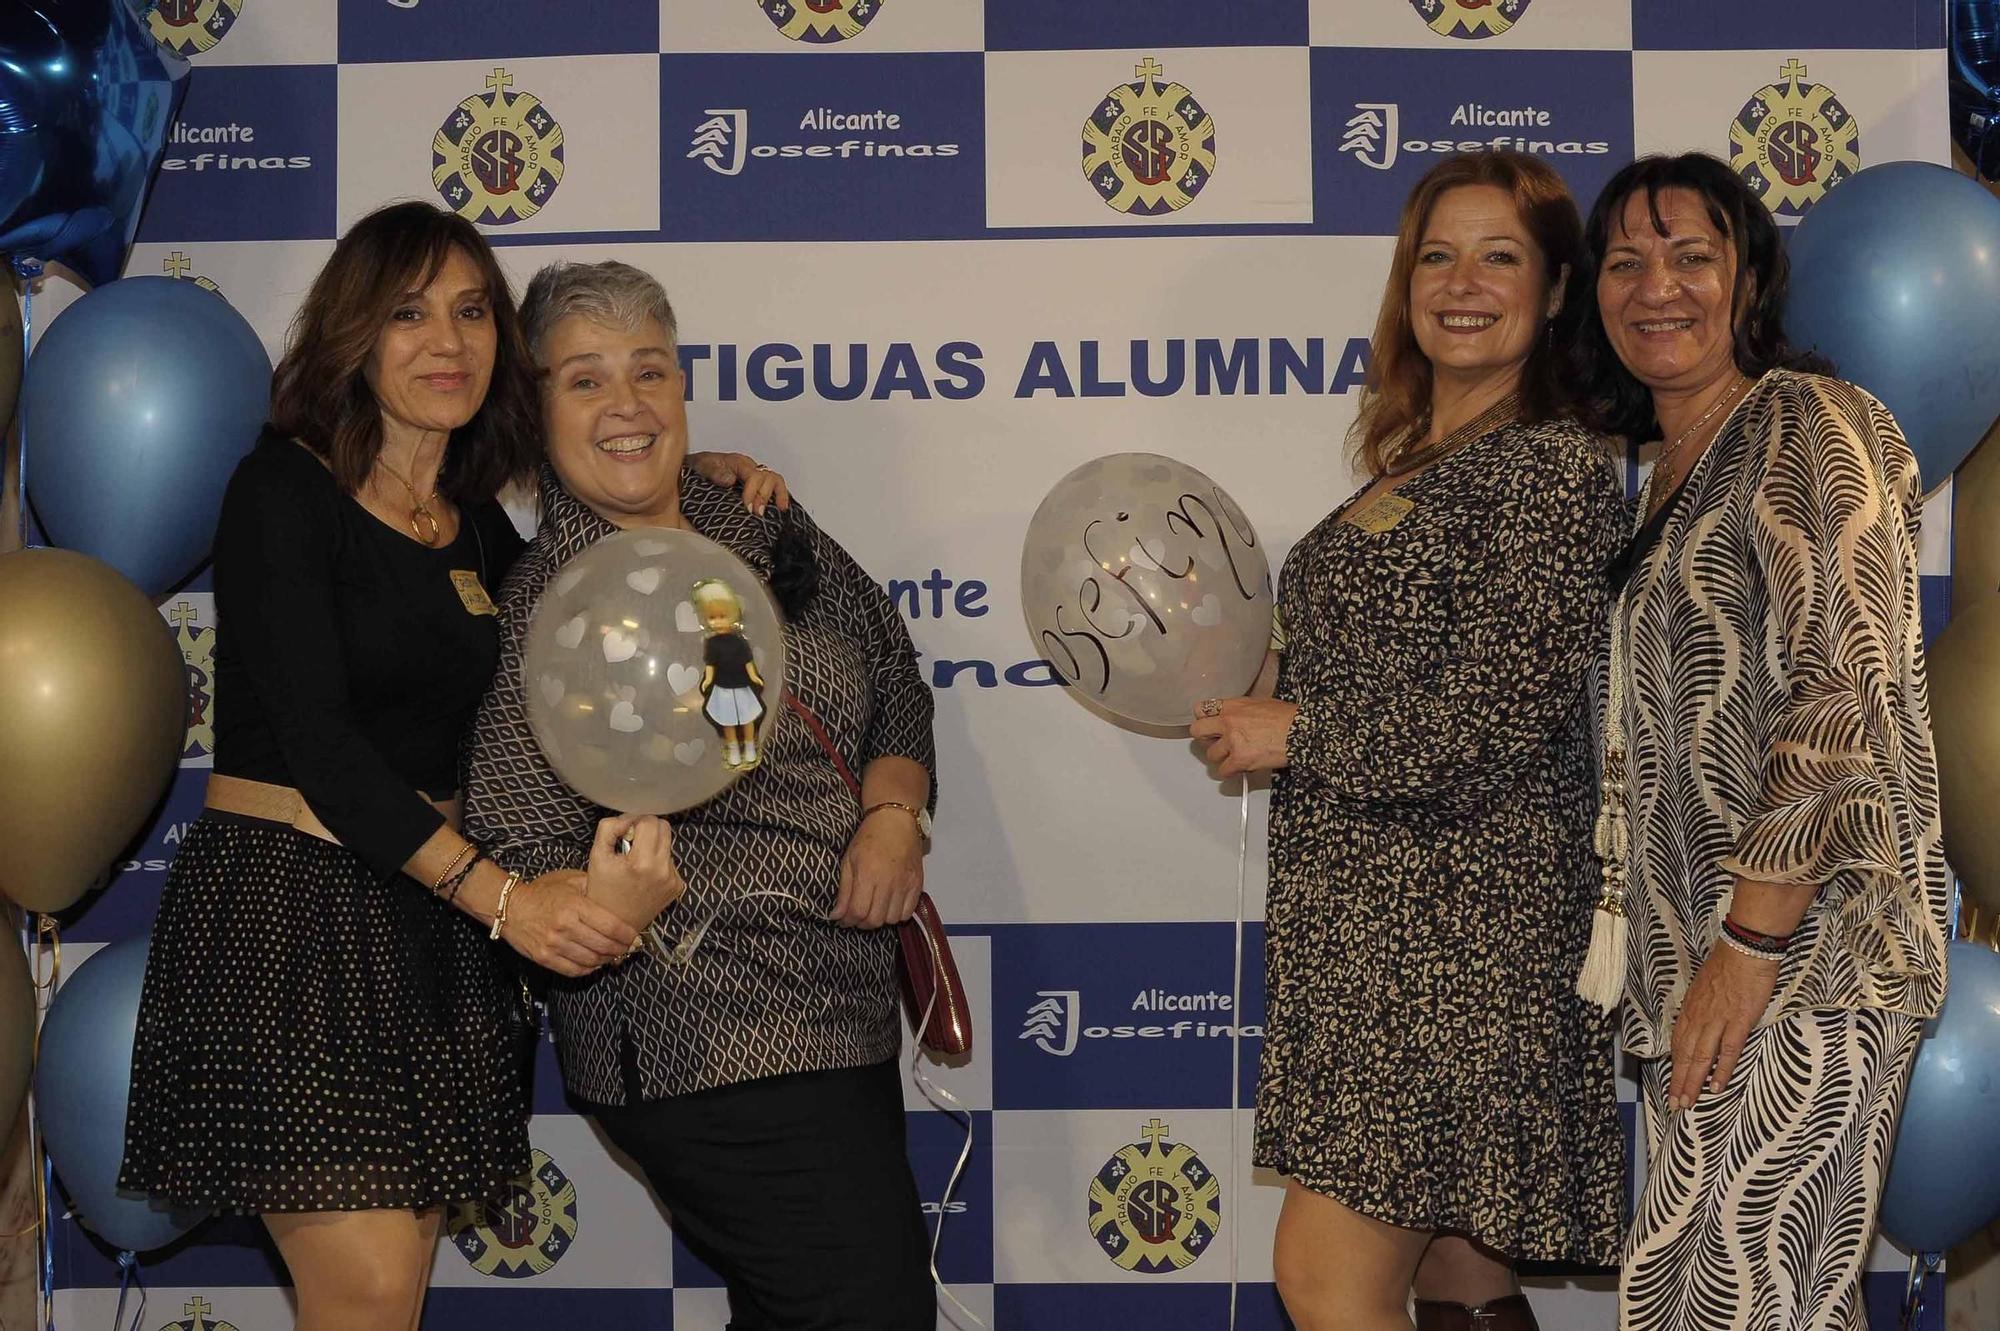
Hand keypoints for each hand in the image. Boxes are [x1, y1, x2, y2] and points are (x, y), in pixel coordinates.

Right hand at [500, 868, 637, 977]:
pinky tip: (594, 961)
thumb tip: (619, 895)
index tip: (636, 937)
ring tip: (613, 954)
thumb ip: (594, 886)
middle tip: (628, 947)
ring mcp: (553, 944)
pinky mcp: (545, 957)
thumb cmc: (543, 892)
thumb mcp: (570, 880)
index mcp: (574, 906)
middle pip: (604, 946)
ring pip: (592, 960)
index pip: (611, 926)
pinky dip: (589, 968)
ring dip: (607, 960)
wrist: (509, 907)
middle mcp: (564, 927)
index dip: (628, 935)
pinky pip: (574, 970)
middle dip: (621, 949)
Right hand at [585, 814, 684, 933]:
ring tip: (635, 864)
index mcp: (642, 862)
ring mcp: (673, 879)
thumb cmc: (602, 890)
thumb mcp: (597, 855)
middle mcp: (663, 871)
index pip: (650, 822)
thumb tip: (629, 818)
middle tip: (630, 845)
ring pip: (667, 843)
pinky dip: (658, 862)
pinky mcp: (678, 886)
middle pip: (664, 828)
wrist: (615, 924)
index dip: (635, 822)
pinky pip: (670, 861)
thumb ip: (610, 828)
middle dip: (647, 830)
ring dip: (652, 846)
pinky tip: (644, 876)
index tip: (624, 834)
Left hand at [686, 450, 790, 515]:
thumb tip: (730, 479)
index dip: (752, 491)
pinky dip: (781, 495)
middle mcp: (749, 468)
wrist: (691, 472)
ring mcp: (754, 477)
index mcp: (738, 463)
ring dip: (777, 495)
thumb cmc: (698, 468)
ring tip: (776, 509)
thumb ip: (714, 472)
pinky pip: (774, 487)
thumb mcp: (701, 466)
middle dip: (764, 496)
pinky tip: (781, 507)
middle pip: (767, 477)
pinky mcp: (755, 486)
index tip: (747, 506)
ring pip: (775, 480)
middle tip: (756, 512)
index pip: (753, 475)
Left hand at [832, 809, 923, 927]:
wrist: (896, 821)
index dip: (847, 920)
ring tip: (873, 909)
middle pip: (874, 920)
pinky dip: (896, 915)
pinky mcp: (917, 884)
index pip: (857, 912)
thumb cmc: (868, 838)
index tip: (842, 919)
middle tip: (857, 915)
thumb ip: (844, 890)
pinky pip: (907, 912)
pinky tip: (889, 905)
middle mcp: (888, 882)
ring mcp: (905, 884)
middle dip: (861, 923)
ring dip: (879, 919)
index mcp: (867, 875)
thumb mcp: (848, 860)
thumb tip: (836, 915)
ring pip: (891, 919)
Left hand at [1189, 697, 1296, 776]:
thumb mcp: (1260, 703)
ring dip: (1222, 757)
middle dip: (1205, 738)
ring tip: (1235, 756)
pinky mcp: (1239, 760)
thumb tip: (1233, 716)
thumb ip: (1240, 709)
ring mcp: (1232, 742)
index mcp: (1232, 706)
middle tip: (1216, 742)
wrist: (1301, 731)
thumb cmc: (1288, 717)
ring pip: (1211, 754)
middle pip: (1197, 731)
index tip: (1209, 725)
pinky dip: (1230, 772)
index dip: (1204, 719)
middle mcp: (1228, 722)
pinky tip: (1239, 768)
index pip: (1200, 709)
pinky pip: (1222, 771)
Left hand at [1667, 943, 1781, 1110]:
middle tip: (1675, 1104)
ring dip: (1693, 1082)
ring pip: (1700, 1057)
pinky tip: (1716, 1088)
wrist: (1745, 950)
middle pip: (1684, 1054)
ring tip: (1688, 1102)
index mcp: (1690, 1009)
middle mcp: (1699, 1017)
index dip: (1675, 1064)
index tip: (1672, 1082)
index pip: (1678, 1042)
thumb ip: (1701, 1006)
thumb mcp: (1704, 986)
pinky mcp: (1738, 1022)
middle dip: (1678, 1081)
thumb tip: (1699, 1021)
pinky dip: (1721, 1071)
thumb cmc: (1727, 964)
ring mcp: (1717, 1021)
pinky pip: (1727, 1051)